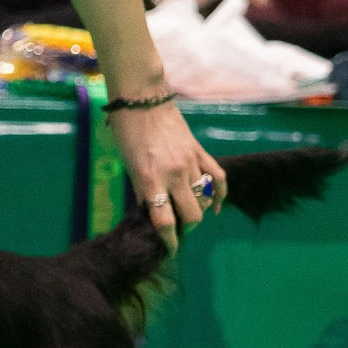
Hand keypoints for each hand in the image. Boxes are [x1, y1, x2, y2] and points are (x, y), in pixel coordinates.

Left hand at [107, 99, 224, 251]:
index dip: (169, 242)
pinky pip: (218, 178)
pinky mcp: (200, 151)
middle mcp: (173, 174)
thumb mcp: (128, 165)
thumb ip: (142, 190)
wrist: (142, 98)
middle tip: (178, 227)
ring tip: (189, 213)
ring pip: (205, 199)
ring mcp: (190, 162)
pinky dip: (220, 194)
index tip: (170, 249)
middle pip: (191, 216)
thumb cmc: (127, 131)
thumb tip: (152, 211)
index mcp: (150, 179)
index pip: (164, 222)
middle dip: (186, 228)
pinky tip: (216, 205)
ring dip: (199, 211)